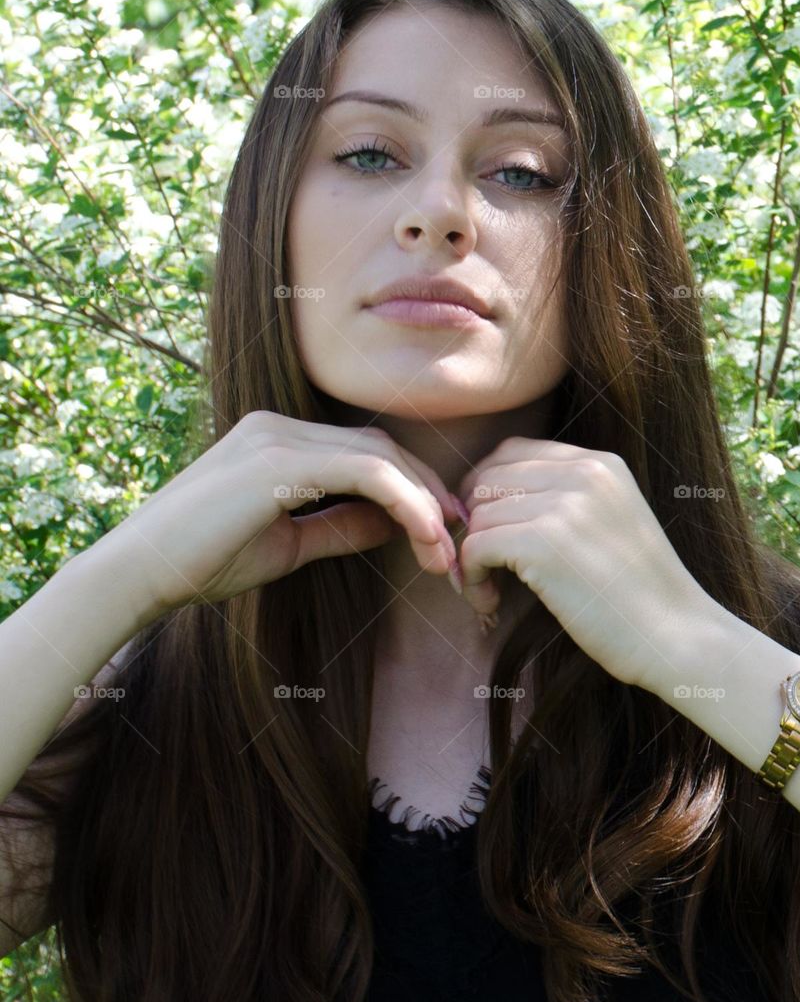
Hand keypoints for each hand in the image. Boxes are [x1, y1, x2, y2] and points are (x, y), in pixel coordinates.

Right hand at [100, 412, 462, 617]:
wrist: (139, 574)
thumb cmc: (201, 563)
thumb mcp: (287, 546)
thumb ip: (340, 527)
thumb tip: (394, 525)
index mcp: (280, 441)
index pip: (365, 453)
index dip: (412, 489)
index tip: (442, 532)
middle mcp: (280, 427)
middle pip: (381, 448)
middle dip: (428, 493)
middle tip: (458, 542)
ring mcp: (278, 438)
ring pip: (378, 457)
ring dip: (423, 503)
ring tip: (446, 550)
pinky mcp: (279, 460)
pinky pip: (364, 473)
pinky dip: (403, 502)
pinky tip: (424, 536)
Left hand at [455, 437, 710, 690]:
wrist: (678, 637)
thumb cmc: (640, 595)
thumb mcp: (612, 521)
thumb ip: (565, 499)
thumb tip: (484, 502)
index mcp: (600, 464)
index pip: (512, 452)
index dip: (485, 489)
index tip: (486, 529)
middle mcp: (582, 473)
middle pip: (488, 480)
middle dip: (472, 522)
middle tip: (482, 564)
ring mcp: (564, 505)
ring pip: (479, 516)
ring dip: (470, 557)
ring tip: (489, 590)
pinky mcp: (544, 543)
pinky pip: (476, 547)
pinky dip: (472, 577)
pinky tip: (489, 601)